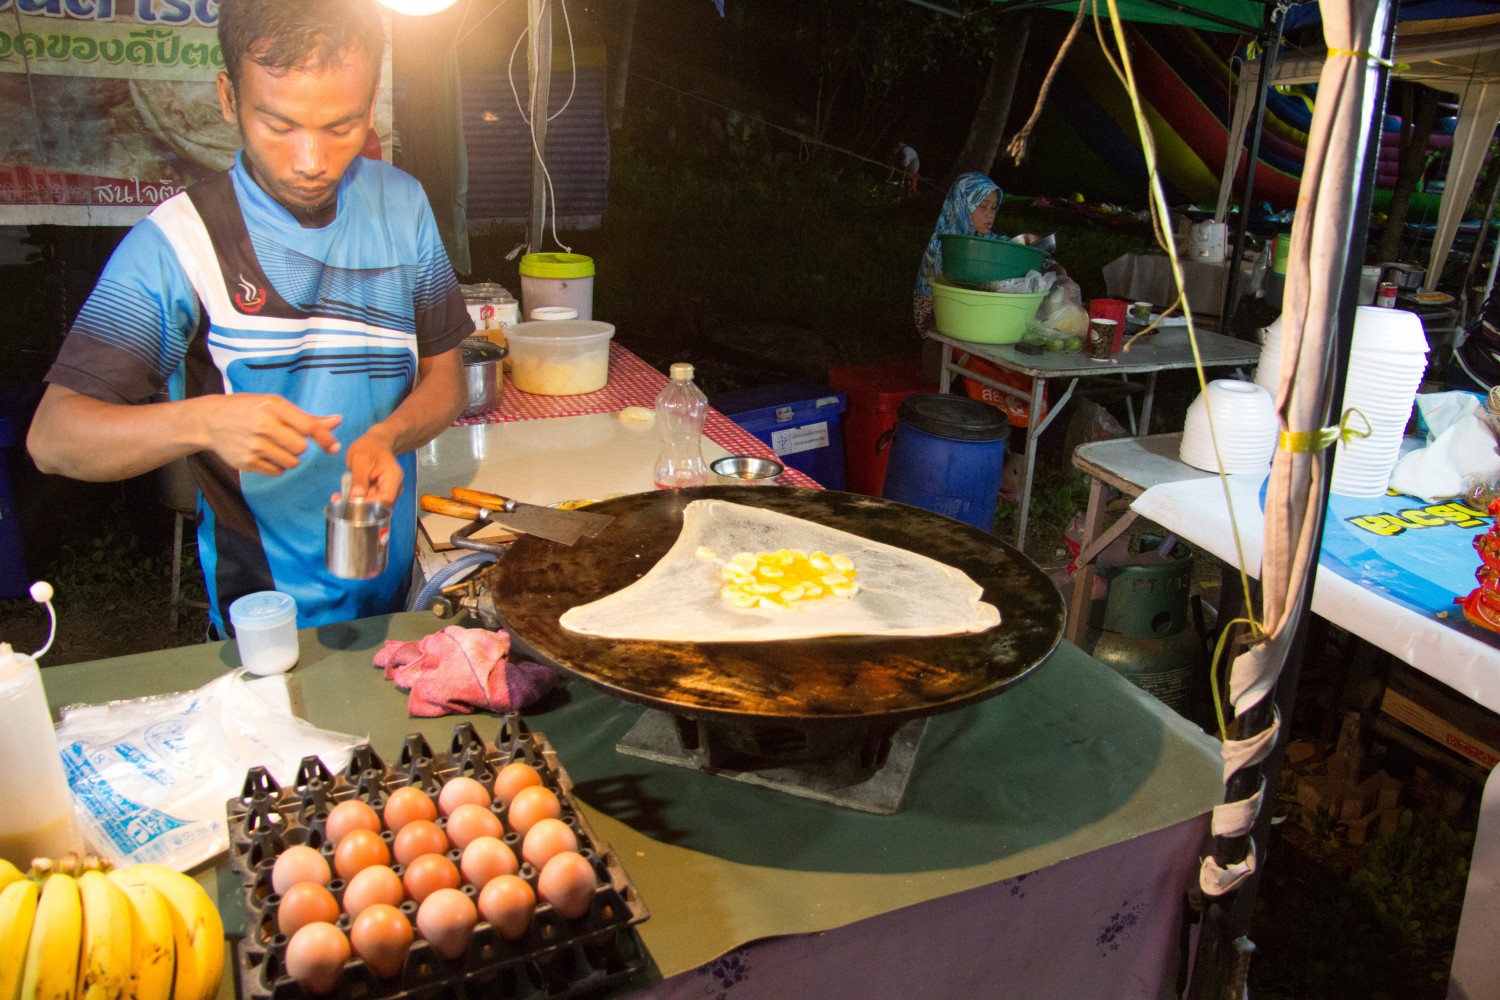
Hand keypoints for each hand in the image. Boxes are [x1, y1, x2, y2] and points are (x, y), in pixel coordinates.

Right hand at [201, 394, 340, 474]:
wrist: (210, 420)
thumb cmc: (248, 409)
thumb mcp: (274, 405)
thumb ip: (306, 417)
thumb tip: (337, 420)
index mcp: (272, 407)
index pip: (307, 426)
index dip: (325, 438)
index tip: (334, 447)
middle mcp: (262, 425)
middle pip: (300, 448)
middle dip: (300, 447)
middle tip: (288, 440)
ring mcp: (252, 445)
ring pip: (290, 462)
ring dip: (289, 458)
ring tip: (275, 446)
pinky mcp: (245, 462)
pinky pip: (276, 471)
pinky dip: (276, 466)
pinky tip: (265, 454)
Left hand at [342, 426, 401, 506]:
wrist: (376, 443)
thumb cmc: (369, 447)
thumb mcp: (360, 459)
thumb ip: (359, 479)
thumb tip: (355, 497)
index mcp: (393, 478)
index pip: (384, 500)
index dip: (368, 506)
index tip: (349, 504)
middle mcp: (394, 488)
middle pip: (379, 506)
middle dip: (358, 507)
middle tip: (337, 501)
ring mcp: (387, 492)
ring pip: (373, 506)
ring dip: (355, 505)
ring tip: (337, 498)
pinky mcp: (379, 493)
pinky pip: (369, 501)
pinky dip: (356, 500)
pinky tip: (343, 496)